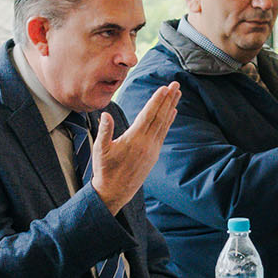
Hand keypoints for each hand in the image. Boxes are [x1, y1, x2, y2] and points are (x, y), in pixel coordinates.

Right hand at [89, 82, 179, 214]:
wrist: (114, 192)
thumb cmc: (105, 170)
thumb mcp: (100, 150)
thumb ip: (104, 131)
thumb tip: (105, 114)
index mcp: (134, 140)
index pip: (148, 115)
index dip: (157, 101)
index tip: (164, 88)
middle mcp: (146, 144)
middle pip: (160, 117)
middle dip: (168, 99)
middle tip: (176, 84)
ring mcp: (152, 150)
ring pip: (164, 124)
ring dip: (171, 107)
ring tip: (177, 94)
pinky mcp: (153, 155)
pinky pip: (163, 134)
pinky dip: (168, 121)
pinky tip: (172, 113)